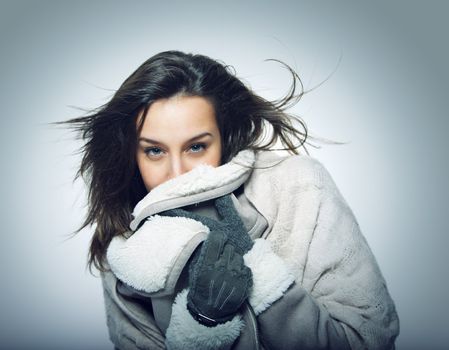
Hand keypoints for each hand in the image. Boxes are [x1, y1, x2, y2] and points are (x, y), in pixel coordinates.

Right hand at [161, 195, 252, 325]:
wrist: (210, 312)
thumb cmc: (201, 290)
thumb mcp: (195, 271)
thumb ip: (202, 255)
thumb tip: (209, 238)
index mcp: (208, 264)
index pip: (217, 239)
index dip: (218, 237)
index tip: (218, 239)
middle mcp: (223, 267)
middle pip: (230, 246)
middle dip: (226, 250)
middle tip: (222, 258)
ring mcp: (236, 275)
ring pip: (239, 256)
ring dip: (234, 260)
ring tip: (229, 268)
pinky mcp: (246, 282)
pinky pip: (246, 267)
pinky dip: (241, 270)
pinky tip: (235, 276)